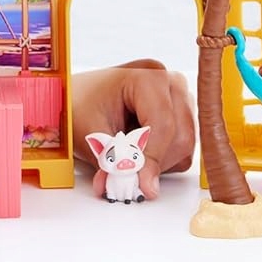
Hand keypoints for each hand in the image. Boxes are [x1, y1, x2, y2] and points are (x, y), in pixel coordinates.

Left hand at [71, 60, 194, 199]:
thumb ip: (115, 160)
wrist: (77, 99)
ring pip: (184, 146)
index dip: (152, 158)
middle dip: (154, 162)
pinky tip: (137, 147)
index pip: (163, 125)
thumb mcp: (90, 133)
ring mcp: (179, 98)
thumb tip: (130, 185)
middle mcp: (170, 83)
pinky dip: (161, 160)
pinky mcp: (181, 116)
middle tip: (125, 174)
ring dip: (157, 162)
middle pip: (181, 137)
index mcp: (148, 76)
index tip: (141, 183)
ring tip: (125, 151)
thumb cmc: (80, 105)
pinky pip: (183, 150)